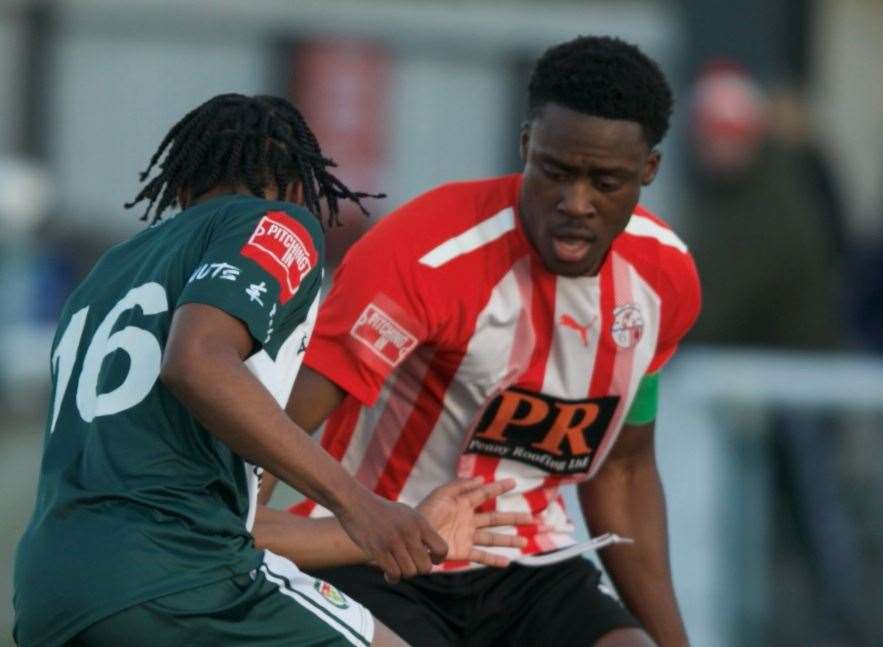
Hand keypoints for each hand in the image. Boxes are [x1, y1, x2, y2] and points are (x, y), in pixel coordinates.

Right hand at [336, 491, 448, 583]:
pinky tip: (388, 572)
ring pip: (410, 573)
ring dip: (403, 573)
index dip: (437, 559)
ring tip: (397, 566)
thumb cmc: (383, 512)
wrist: (356, 503)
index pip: (442, 549)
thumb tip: (433, 554)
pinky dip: (392, 577)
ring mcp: (393, 541)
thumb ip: (421, 532)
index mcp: (419, 522)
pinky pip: (394, 574)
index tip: (428, 558)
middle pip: (425, 567)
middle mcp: (409, 532)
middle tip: (409, 564)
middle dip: (418, 570)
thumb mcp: (407, 515)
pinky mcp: (378, 550)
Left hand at [417, 478, 531, 567]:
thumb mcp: (441, 494)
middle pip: (495, 518)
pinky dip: (494, 559)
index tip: (514, 482)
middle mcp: (468, 520)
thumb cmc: (425, 512)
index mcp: (463, 503)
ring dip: (509, 540)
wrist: (412, 536)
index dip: (499, 487)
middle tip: (531, 518)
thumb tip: (482, 479)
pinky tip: (507, 562)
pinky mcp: (462, 551)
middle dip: (513, 518)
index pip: (485, 494)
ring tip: (525, 542)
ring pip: (492, 537)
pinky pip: (481, 555)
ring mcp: (466, 536)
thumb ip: (461, 486)